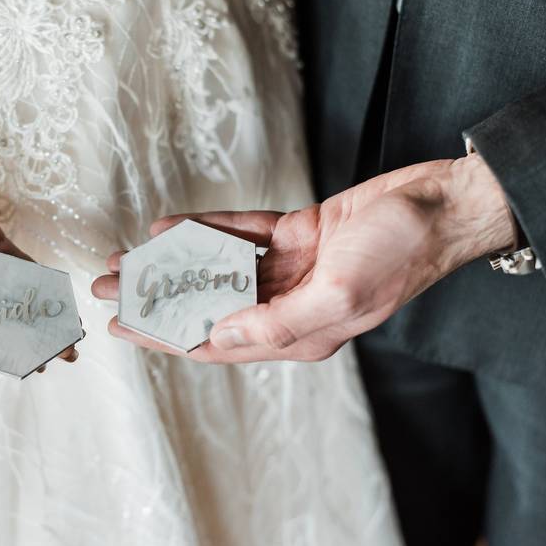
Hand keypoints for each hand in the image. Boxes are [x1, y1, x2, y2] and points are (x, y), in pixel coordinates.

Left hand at [92, 154, 515, 362]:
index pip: (214, 342)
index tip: (121, 324)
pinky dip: (203, 229)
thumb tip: (217, 335)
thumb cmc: (401, 253)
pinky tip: (169, 227)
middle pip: (206, 305)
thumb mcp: (340, 296)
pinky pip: (237, 234)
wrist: (438, 203)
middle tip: (108, 286)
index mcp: (299, 334)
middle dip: (155, 298)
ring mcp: (291, 270)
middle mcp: (289, 306)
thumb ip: (277, 323)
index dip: (163, 334)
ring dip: (172, 263)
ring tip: (126, 259)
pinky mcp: (295, 235)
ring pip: (215, 270)